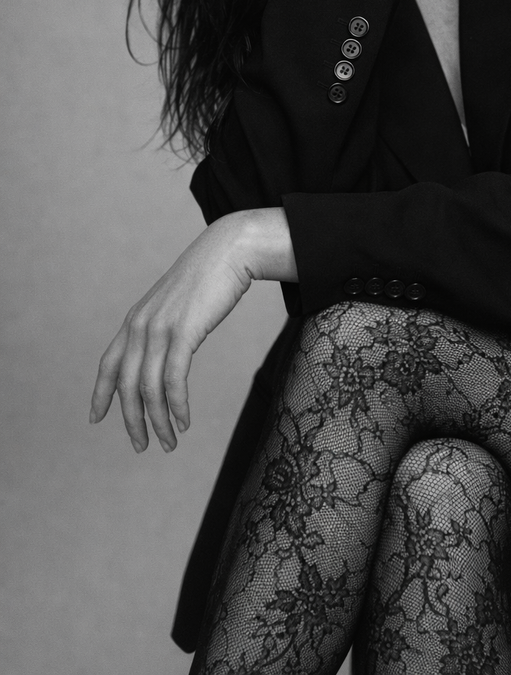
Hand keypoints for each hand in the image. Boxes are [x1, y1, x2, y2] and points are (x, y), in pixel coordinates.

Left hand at [89, 209, 294, 453]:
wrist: (230, 250)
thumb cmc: (209, 276)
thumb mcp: (176, 302)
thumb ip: (165, 325)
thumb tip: (166, 348)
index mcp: (135, 319)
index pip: (109, 363)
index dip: (100, 394)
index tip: (95, 419)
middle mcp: (140, 325)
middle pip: (127, 386)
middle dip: (133, 421)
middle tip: (143, 447)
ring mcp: (160, 328)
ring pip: (150, 389)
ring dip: (158, 421)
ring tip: (170, 442)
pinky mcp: (184, 332)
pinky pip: (174, 380)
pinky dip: (177, 406)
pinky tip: (184, 421)